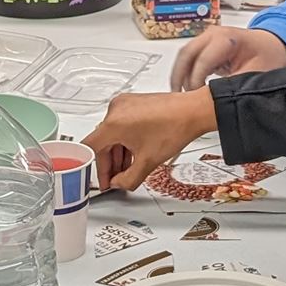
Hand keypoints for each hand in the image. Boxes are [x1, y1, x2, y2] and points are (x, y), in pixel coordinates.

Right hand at [84, 87, 216, 191]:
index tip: (102, 179)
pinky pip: (121, 125)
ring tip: (129, 168)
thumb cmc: (175, 128)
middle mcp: (115, 110)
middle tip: (117, 178)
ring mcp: (124, 104)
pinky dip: (125, 141)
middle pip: (102, 141)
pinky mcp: (133, 102)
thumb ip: (128, 179)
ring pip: (112, 134)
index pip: (90, 149)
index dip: (94, 169)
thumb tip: (119, 184)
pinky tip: (135, 153)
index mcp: (113, 123)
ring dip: (118, 153)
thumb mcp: (148, 162)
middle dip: (110, 163)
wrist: (194, 111)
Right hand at [170, 25, 285, 90]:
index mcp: (226, 38)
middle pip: (186, 55)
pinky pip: (189, 58)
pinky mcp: (205, 44)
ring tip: (180, 97)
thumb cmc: (268, 56)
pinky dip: (185, 72)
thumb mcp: (254, 75)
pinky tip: (186, 88)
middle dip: (180, 78)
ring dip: (180, 76)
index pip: (202, 61)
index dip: (196, 83)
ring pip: (184, 56)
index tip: (196, 100)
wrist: (272, 45)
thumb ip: (232, 87)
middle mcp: (213, 34)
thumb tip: (213, 101)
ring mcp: (207, 37)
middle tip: (179, 99)